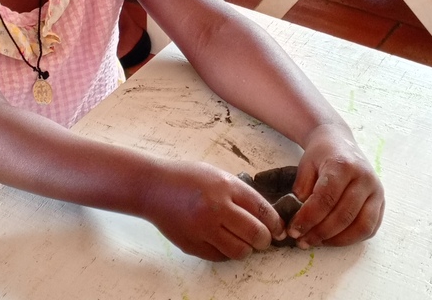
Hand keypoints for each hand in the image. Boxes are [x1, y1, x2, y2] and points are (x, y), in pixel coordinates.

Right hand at [141, 160, 284, 260]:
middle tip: (263, 239)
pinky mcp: (192, 245)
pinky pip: (219, 256)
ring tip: (242, 241)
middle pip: (256, 234)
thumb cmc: (186, 177)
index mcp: (226, 187)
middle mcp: (216, 208)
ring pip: (239, 251)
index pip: (262, 210)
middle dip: (265, 240)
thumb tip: (265, 216)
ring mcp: (203, 229)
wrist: (153, 187)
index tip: (278, 229)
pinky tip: (221, 241)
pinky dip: (225, 252)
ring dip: (246, 249)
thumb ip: (239, 193)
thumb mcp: (217, 175)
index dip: (275, 223)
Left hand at [287, 124, 384, 247]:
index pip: (326, 199)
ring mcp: (376, 191)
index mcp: (343, 166)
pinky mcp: (381, 202)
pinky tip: (333, 239)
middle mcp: (364, 178)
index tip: (293, 230)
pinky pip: (370, 228)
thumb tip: (299, 220)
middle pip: (344, 215)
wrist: (340, 142)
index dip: (308, 218)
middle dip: (320, 233)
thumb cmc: (320, 155)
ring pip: (361, 226)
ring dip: (337, 240)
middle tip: (302, 241)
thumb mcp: (305, 166)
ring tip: (316, 242)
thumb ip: (302, 191)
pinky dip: (352, 238)